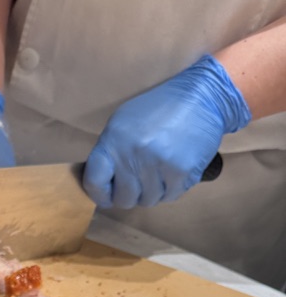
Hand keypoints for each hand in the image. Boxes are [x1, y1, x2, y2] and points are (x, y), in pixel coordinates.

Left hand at [83, 55, 250, 208]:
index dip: (99, 195)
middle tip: (139, 182)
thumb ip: (110, 153)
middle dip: (130, 195)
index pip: (94, 181)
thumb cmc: (159, 110)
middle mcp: (133, 153)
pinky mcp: (181, 171)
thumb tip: (101, 188)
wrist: (203, 96)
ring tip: (159, 170)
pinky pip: (169, 196)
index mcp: (113, 140)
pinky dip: (171, 188)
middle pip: (123, 199)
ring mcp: (158, 163)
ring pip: (147, 200)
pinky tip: (174, 170)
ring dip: (152, 192)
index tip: (106, 197)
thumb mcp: (123, 123)